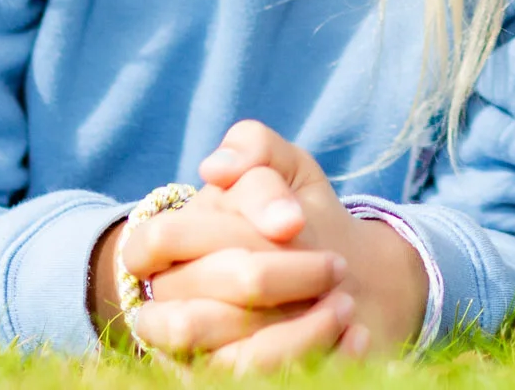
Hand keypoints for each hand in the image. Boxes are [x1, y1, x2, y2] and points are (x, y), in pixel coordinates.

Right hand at [103, 189, 355, 369]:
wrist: (347, 278)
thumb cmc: (297, 218)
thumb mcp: (285, 170)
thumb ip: (255, 149)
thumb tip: (217, 168)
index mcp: (171, 248)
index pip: (160, 238)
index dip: (218, 227)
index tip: (294, 220)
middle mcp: (172, 304)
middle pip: (211, 294)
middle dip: (285, 274)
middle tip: (337, 265)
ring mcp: (197, 354)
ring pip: (235, 356)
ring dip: (302, 328)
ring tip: (345, 304)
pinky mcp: (228, 383)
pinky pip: (265, 383)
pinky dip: (318, 354)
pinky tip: (354, 333)